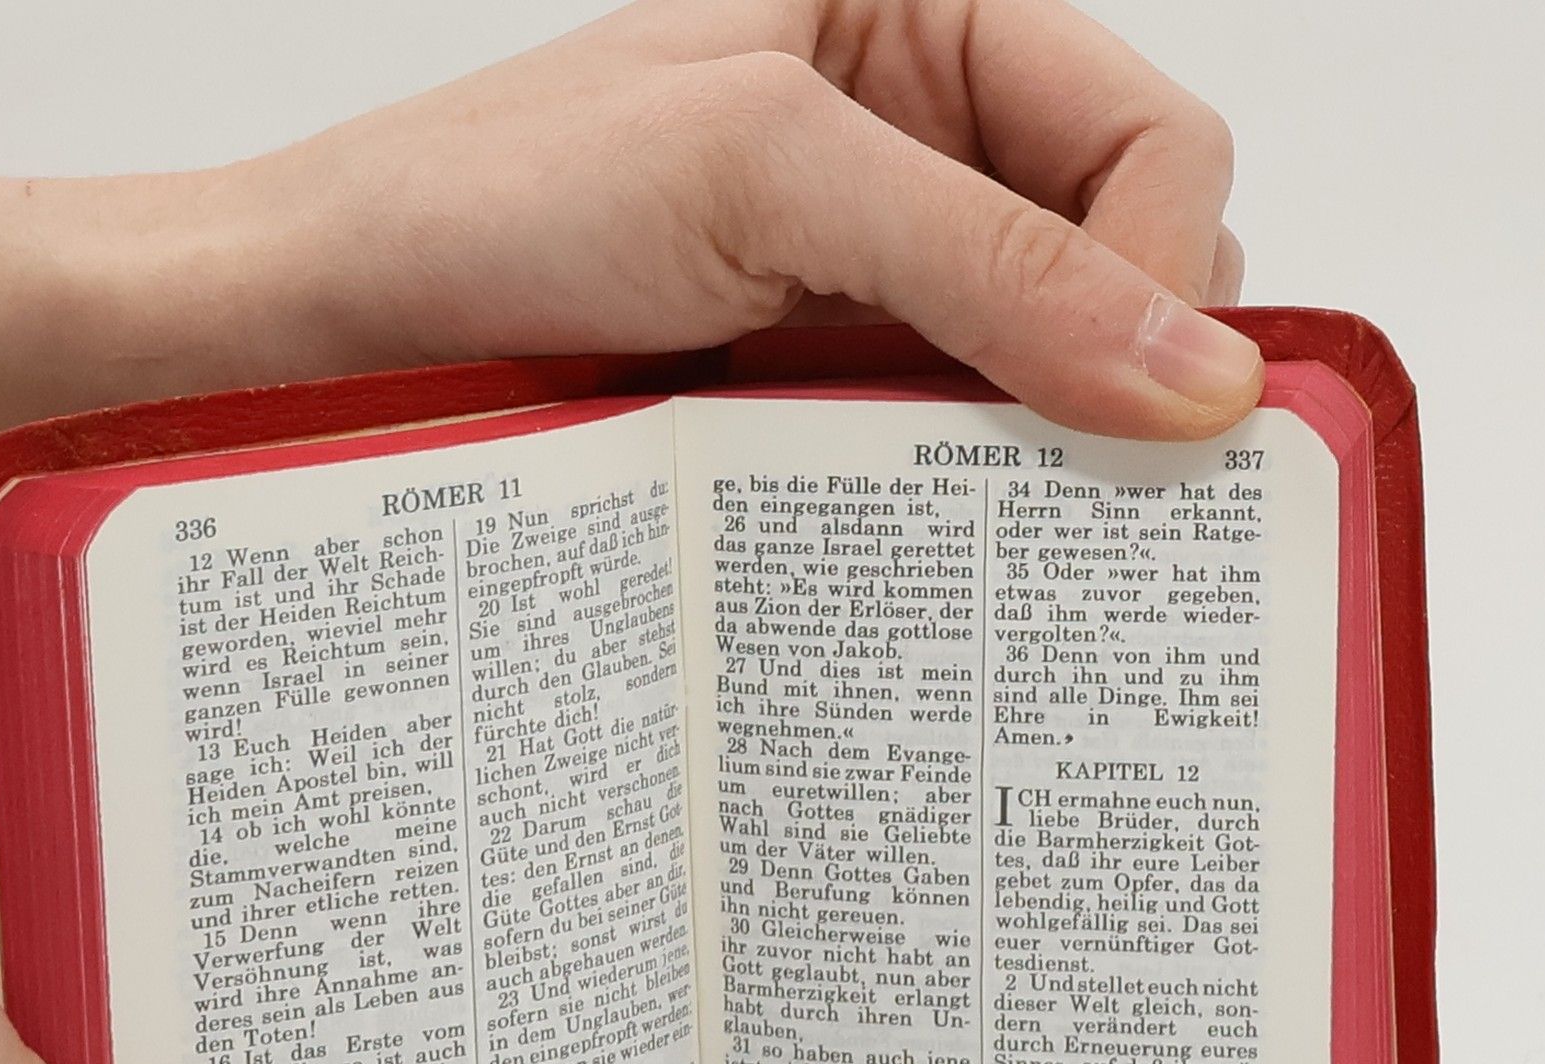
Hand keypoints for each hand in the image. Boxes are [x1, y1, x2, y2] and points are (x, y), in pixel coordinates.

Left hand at [236, 0, 1257, 436]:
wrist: (348, 321)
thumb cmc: (504, 194)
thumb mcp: (761, 171)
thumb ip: (988, 256)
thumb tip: (1196, 375)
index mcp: (925, 24)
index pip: (1149, 139)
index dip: (1165, 270)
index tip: (1132, 404)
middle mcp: (920, 146)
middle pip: (1122, 260)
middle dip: (1112, 369)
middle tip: (1063, 480)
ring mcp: (876, 278)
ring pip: (1046, 370)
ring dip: (1034, 448)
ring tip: (976, 517)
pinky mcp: (827, 384)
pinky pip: (950, 442)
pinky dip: (956, 494)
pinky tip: (919, 531)